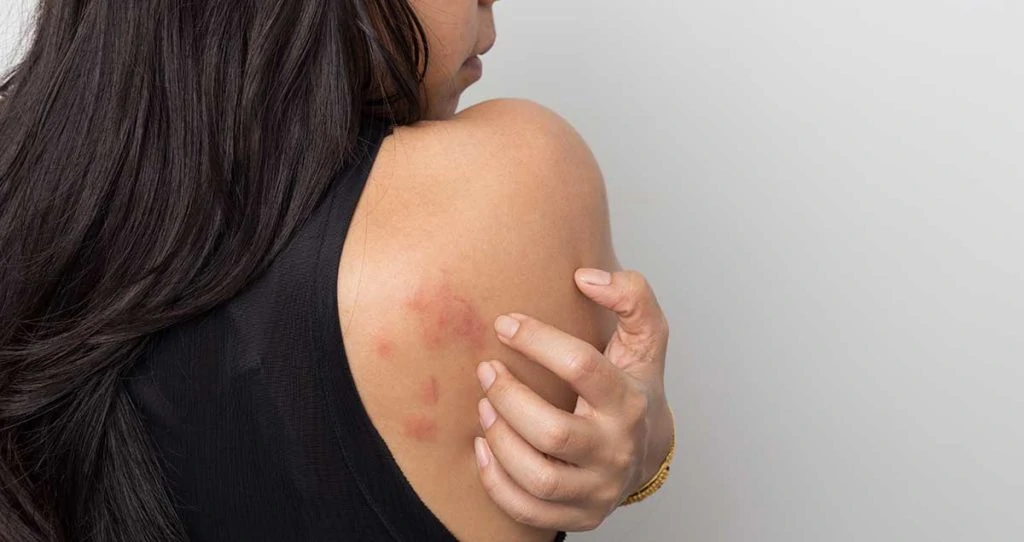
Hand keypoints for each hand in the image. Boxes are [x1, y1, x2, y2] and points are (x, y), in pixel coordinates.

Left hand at [473, 268, 674, 530]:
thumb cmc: (635, 386)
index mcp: (629, 401)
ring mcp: (598, 488)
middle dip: (509, 398)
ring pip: (538, 477)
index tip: (505, 323)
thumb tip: (587, 276)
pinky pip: (529, 510)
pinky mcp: (580, 515)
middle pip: (552, 431)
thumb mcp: (646, 339)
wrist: (649, 449)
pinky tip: (485, 449)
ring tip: (485, 408)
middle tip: (487, 371)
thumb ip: (631, 296)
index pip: (581, 366)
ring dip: (500, 440)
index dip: (537, 341)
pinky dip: (497, 483)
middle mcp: (616, 449)